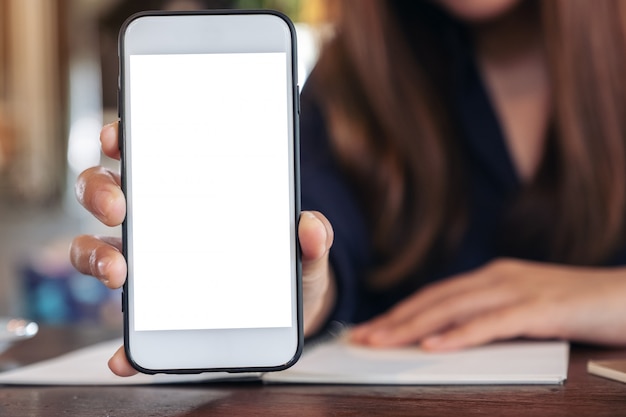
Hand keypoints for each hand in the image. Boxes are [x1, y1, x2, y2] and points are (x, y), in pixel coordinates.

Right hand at [70, 122, 335, 375]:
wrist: (285, 319)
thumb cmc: (284, 270)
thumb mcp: (303, 252)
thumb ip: (313, 239)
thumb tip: (311, 226)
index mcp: (190, 198)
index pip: (146, 157)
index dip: (122, 139)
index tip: (120, 137)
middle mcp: (158, 226)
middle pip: (107, 194)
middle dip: (101, 192)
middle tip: (119, 208)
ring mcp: (149, 269)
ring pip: (97, 250)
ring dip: (96, 258)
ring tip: (120, 275)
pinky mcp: (153, 316)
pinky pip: (127, 328)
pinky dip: (123, 343)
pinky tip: (125, 356)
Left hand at [350, 258, 625, 350]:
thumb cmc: (577, 307)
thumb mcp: (525, 309)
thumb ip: (491, 317)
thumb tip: (450, 338)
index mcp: (491, 277)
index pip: (434, 296)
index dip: (399, 312)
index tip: (371, 328)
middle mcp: (498, 277)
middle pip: (435, 300)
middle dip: (394, 320)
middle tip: (361, 337)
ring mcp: (518, 290)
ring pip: (453, 309)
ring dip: (414, 327)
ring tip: (382, 342)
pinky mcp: (541, 308)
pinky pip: (492, 324)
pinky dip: (460, 335)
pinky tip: (435, 347)